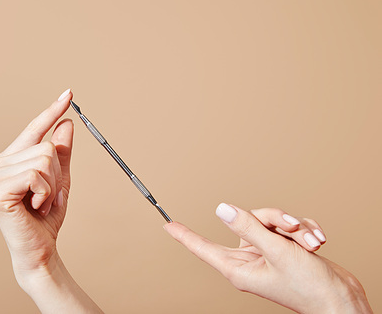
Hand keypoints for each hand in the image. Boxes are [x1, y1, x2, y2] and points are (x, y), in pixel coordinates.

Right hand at [0, 89, 73, 285]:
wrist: (39, 247)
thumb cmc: (47, 215)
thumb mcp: (60, 178)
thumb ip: (61, 152)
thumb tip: (66, 124)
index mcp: (11, 159)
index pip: (34, 129)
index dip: (51, 111)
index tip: (68, 93)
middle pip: (46, 146)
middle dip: (57, 175)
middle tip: (46, 196)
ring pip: (44, 160)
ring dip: (53, 186)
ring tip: (41, 203)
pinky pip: (37, 175)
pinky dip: (46, 193)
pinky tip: (36, 207)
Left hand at [164, 203, 371, 312]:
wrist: (341, 298)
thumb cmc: (308, 286)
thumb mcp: (277, 251)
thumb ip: (248, 227)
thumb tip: (222, 210)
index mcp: (238, 268)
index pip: (203, 249)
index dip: (185, 236)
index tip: (167, 226)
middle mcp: (249, 259)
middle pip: (247, 222)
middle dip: (274, 220)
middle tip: (292, 229)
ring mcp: (266, 253)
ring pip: (270, 221)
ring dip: (294, 228)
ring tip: (310, 242)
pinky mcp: (282, 249)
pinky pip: (285, 228)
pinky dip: (303, 231)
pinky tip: (315, 241)